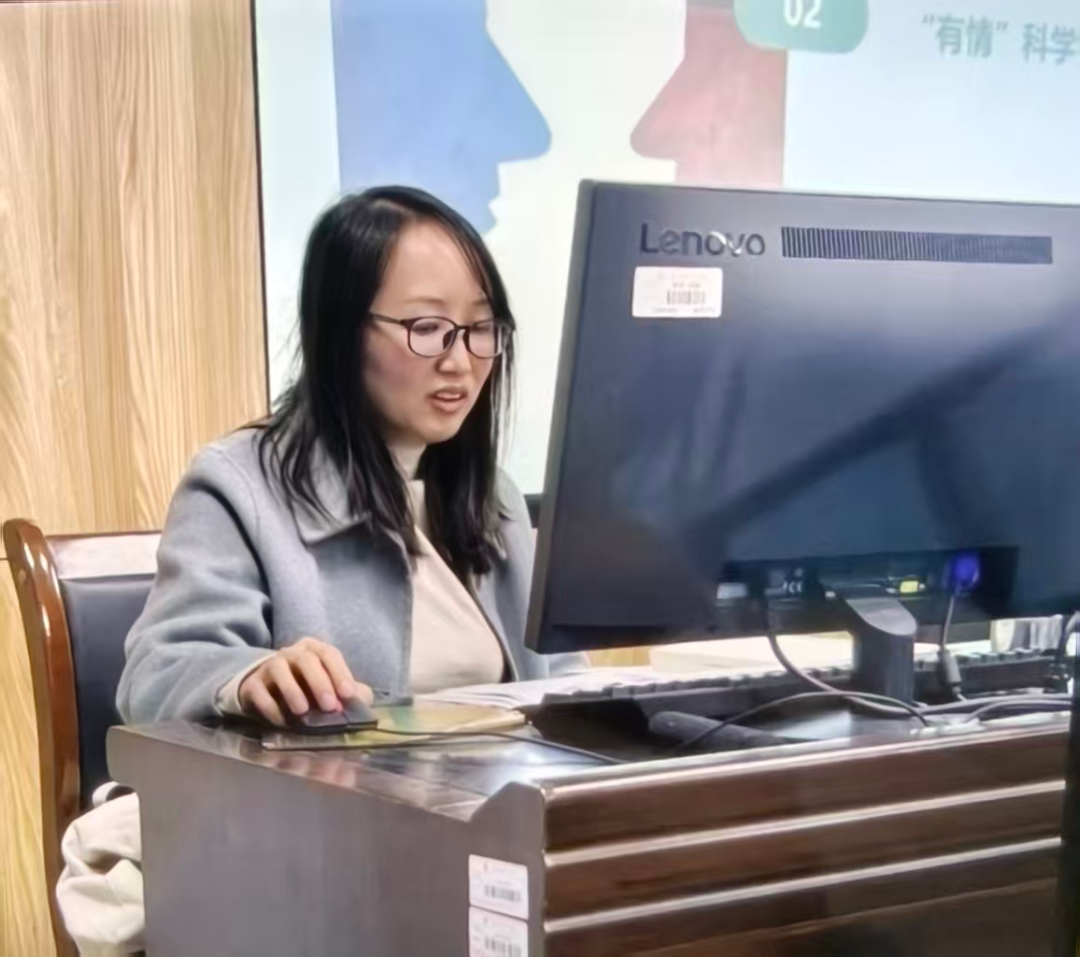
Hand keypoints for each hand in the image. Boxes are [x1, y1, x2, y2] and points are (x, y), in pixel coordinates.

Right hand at [239, 637, 372, 725]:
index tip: (348, 694)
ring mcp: (269, 666)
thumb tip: (363, 703)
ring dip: (292, 690)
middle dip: (319, 682)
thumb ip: (349, 693)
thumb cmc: (307, 688)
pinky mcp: (252, 684)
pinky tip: (282, 722)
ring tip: (303, 711)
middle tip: (329, 706)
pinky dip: (270, 707)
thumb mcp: (330, 688)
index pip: (329, 654)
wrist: (267, 693)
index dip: (340, 672)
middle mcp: (290, 653)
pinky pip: (259, 691)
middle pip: (305, 659)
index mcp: (313, 649)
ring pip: (279, 669)